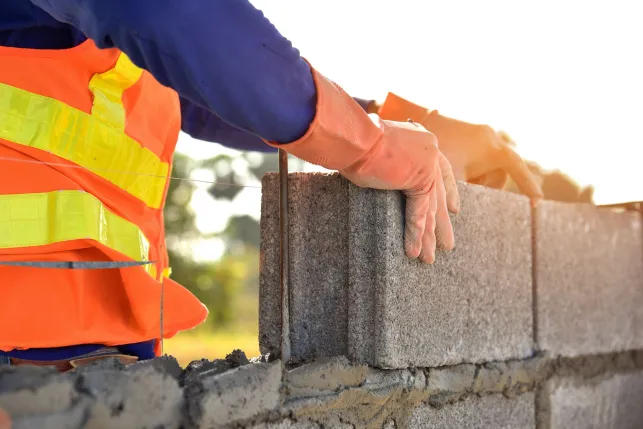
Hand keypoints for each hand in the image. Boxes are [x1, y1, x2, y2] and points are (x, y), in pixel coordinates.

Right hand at [340, 119, 459, 262]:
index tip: (454, 210)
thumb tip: (385, 176)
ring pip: (429, 207)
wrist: (352, 136)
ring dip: (428, 236)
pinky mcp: (418, 179)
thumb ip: (391, 165)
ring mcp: (427, 163)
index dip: (450, 192)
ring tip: (428, 258)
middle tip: (447, 244)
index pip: (443, 169)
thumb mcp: (378, 152)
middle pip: (439, 193)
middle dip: (441, 223)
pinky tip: (414, 252)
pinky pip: (418, 212)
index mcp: (422, 139)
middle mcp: (429, 149)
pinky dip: (415, 233)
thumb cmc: (354, 141)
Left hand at [422, 113, 542, 199]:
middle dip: (488, 186)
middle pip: (502, 172)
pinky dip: (473, 172)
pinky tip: (458, 172)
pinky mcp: (474, 138)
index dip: (528, 185)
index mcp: (491, 146)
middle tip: (468, 189)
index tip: (536, 202)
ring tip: (458, 179)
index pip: (517, 167)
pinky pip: (482, 161)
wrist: (417, 121)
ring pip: (492, 168)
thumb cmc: (436, 149)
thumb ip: (463, 192)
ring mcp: (484, 137)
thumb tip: (461, 211)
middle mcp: (492, 138)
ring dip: (479, 180)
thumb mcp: (450, 174)